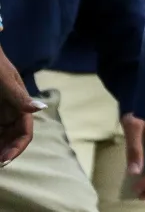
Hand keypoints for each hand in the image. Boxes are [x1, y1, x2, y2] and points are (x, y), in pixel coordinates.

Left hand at [0, 46, 44, 166]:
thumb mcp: (6, 80)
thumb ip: (20, 96)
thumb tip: (41, 108)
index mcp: (21, 106)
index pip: (25, 133)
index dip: (17, 149)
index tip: (2, 162)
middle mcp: (11, 112)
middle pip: (12, 139)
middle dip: (5, 153)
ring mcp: (0, 113)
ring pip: (1, 137)